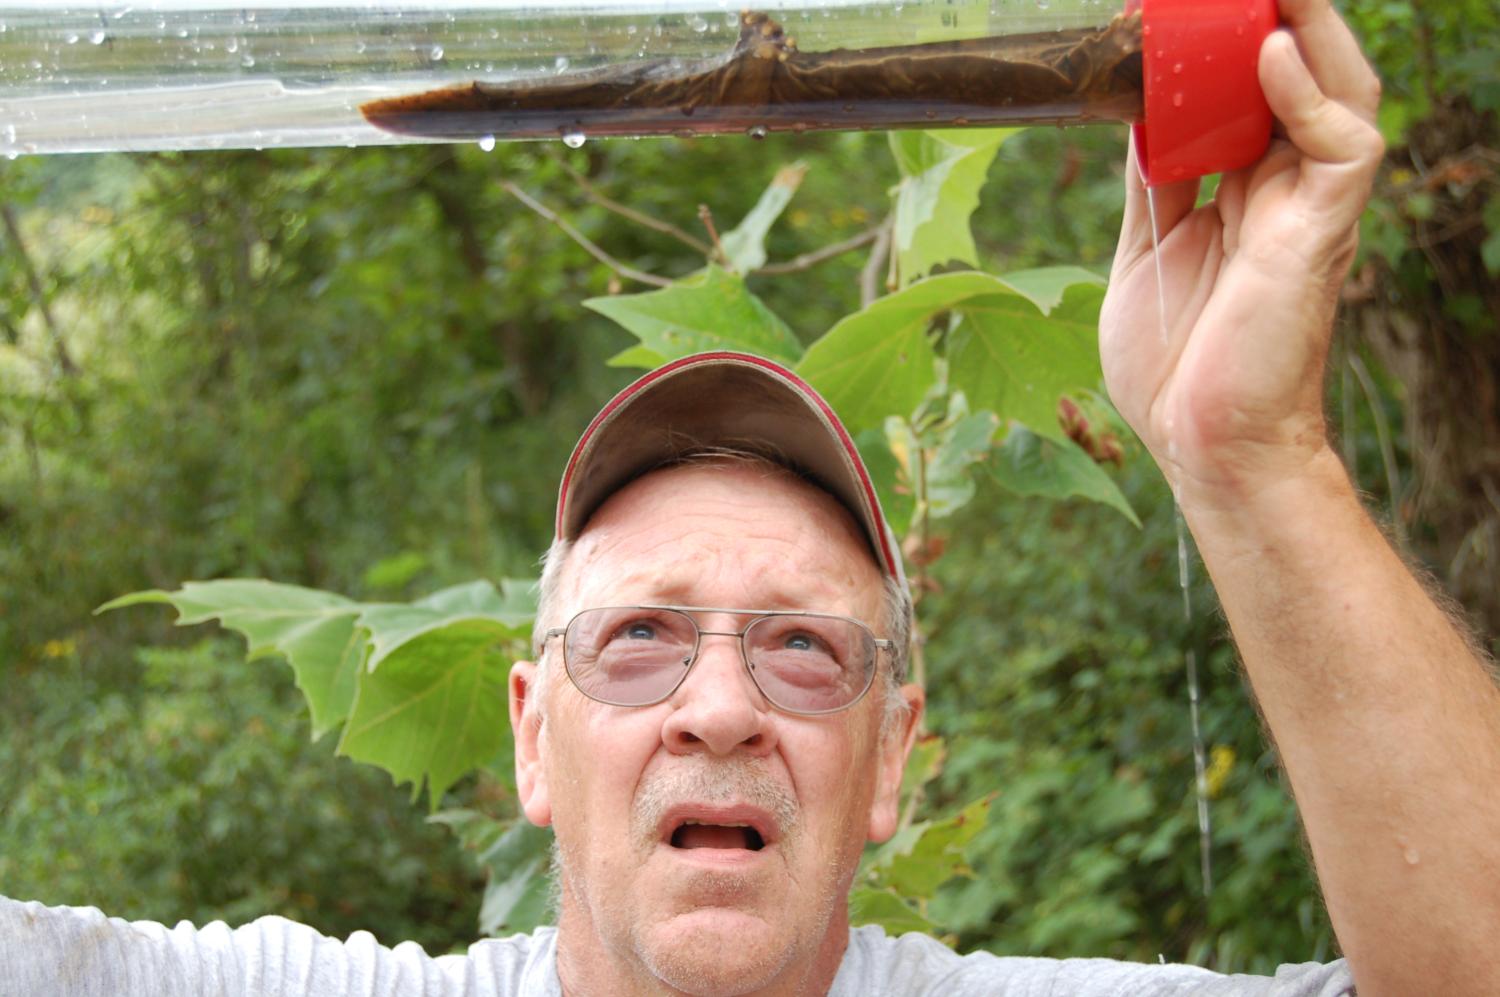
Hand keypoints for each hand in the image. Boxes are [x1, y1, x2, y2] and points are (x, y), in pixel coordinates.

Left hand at [1099, 0, 1383, 507]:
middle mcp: (1285, 185)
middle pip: (1300, 72)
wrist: (1201, 441)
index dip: (1222, 41)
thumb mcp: (1148, 249)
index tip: (1174, 7)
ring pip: (1337, 88)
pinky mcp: (1322, 231)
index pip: (1248, 89)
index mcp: (1243, 188)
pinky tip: (1270, 55)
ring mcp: (1308, 205)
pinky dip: (1306, 97)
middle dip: (1273, 15)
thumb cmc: (1175, 361)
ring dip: (1305, 27)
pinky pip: (1340, 145)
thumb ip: (1153, 180)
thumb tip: (1137, 112)